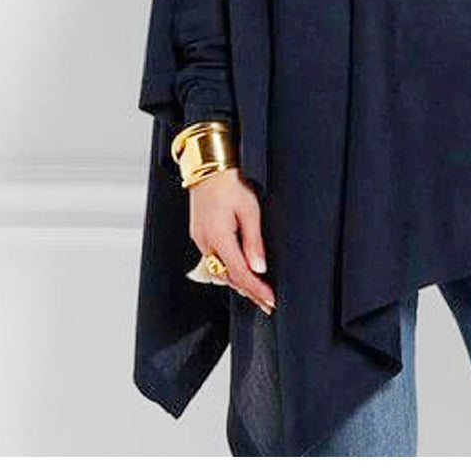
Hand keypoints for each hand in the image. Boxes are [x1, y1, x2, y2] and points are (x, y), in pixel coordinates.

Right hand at [188, 167, 275, 315]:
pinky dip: (227, 270)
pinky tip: (239, 272)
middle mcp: (205, 242)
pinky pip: (213, 260)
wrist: (208, 166)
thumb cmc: (231, 183)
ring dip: (237, 283)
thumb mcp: (250, 210)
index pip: (239, 273)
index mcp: (219, 236)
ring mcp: (199, 239)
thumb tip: (259, 269)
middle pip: (227, 277)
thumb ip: (254, 241)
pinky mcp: (198, 234)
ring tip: (257, 292)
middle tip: (268, 303)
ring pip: (218, 271)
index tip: (271, 301)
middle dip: (249, 292)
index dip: (256, 290)